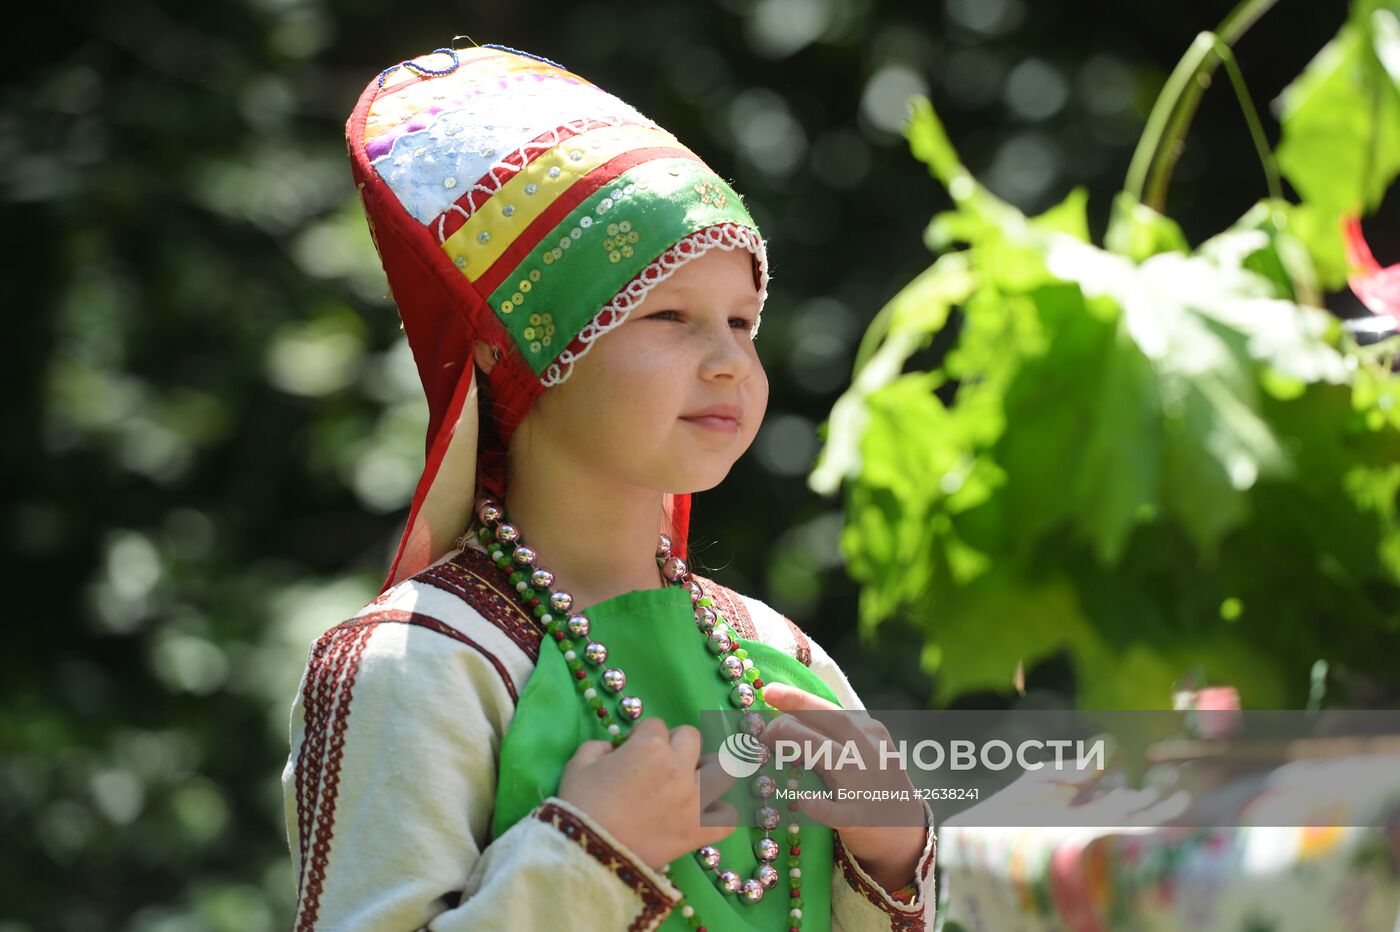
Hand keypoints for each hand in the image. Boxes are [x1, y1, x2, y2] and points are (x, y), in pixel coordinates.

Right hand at [557, 717, 738, 869]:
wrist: (590, 855)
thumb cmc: (582, 807)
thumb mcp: (579, 765)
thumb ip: (599, 746)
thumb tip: (613, 749)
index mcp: (651, 747)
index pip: (655, 726)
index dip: (641, 736)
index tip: (631, 751)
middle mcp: (679, 768)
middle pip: (692, 737)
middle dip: (675, 744)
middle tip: (660, 763)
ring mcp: (696, 799)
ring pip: (722, 770)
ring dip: (708, 770)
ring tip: (694, 780)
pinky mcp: (701, 830)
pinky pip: (729, 817)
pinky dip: (721, 815)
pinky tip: (707, 814)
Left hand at [760, 682, 927, 891]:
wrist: (907, 832)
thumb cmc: (873, 783)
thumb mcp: (865, 749)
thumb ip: (836, 731)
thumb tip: (787, 715)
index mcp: (870, 731)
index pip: (832, 708)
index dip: (798, 698)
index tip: (769, 691)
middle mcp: (871, 753)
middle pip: (834, 723)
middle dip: (795, 714)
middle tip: (763, 722)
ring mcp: (867, 785)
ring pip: (834, 757)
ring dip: (800, 746)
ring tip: (770, 746)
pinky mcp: (860, 818)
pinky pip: (838, 812)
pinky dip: (819, 806)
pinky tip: (801, 800)